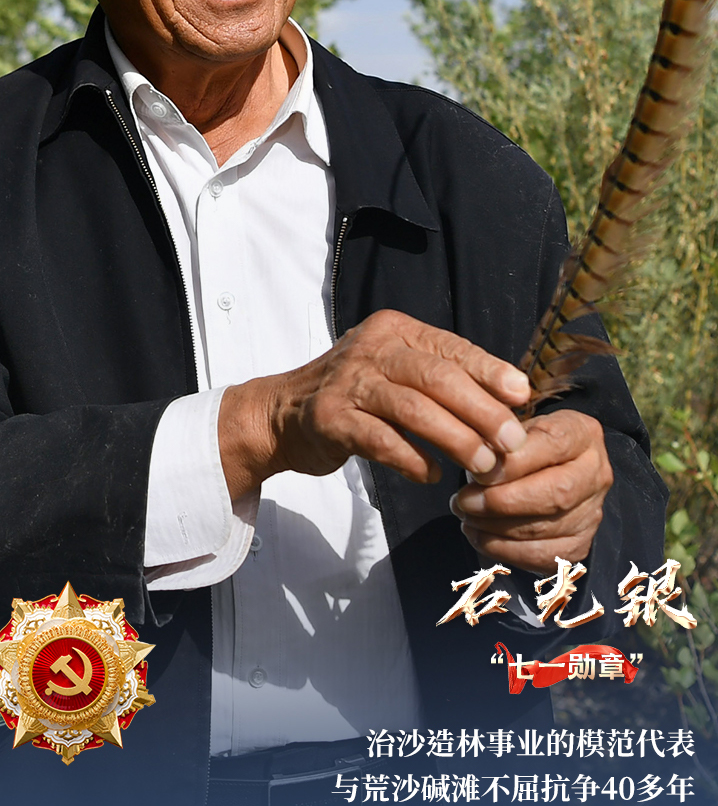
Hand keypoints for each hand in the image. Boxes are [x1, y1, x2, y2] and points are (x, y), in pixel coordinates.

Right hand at [218, 310, 531, 507]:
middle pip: (436, 377)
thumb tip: (506, 400)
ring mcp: (348, 382)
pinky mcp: (330, 419)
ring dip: (454, 438)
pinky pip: (381, 440)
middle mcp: (372, 348)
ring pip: (413, 408)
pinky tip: (433, 474)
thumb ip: (438, 378)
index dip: (489, 371)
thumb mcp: (394, 370)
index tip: (522, 395)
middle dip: (481, 410)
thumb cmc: (355, 394)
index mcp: (394, 330)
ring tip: (482, 465)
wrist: (282, 414)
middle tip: (511, 441)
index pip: (451, 347)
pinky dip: (412, 458)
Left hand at [450, 403, 612, 568]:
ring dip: (497, 528)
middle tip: (464, 502)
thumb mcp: (519, 427)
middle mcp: (597, 474)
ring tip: (466, 518)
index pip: (553, 444)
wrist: (554, 471)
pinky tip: (480, 537)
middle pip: (555, 494)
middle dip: (503, 502)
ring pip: (547, 528)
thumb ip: (501, 439)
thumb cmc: (528, 444)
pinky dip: (506, 551)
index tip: (478, 473)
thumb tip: (478, 463)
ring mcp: (592, 513)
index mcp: (584, 433)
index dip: (514, 462)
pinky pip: (543, 556)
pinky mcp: (580, 545)